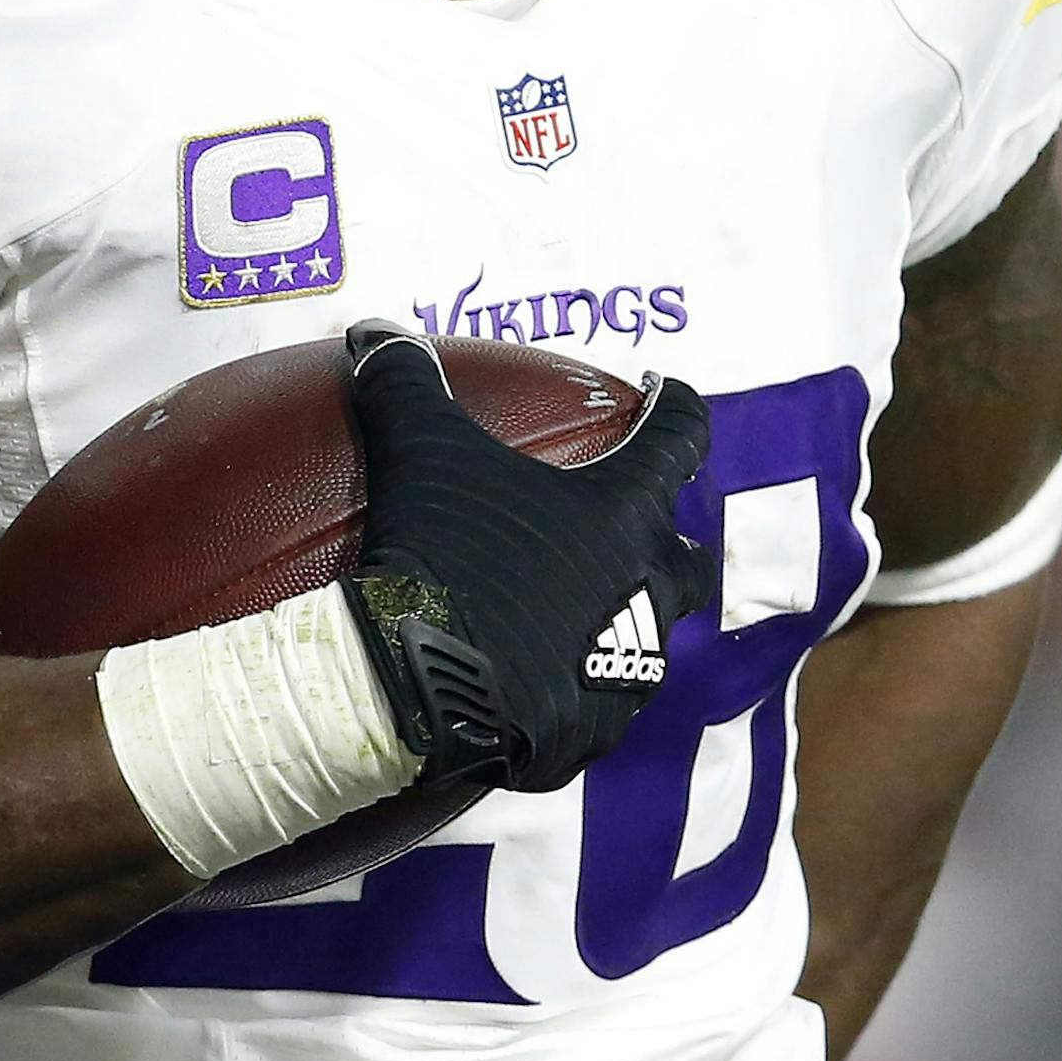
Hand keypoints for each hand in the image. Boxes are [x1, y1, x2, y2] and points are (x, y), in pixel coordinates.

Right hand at [341, 322, 714, 793]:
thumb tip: (374, 330)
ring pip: (648, 637)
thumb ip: (405, 381)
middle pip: (687, 556)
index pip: (680, 437)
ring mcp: (628, 668)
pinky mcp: (596, 730)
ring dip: (621, 617)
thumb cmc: (448, 549)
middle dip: (667, 537)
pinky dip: (573, 682)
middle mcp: (648, 586)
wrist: (430, 687)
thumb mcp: (420, 447)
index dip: (675, 404)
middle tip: (631, 525)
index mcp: (626, 511)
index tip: (663, 389)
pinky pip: (596, 700)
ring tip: (574, 609)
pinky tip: (533, 677)